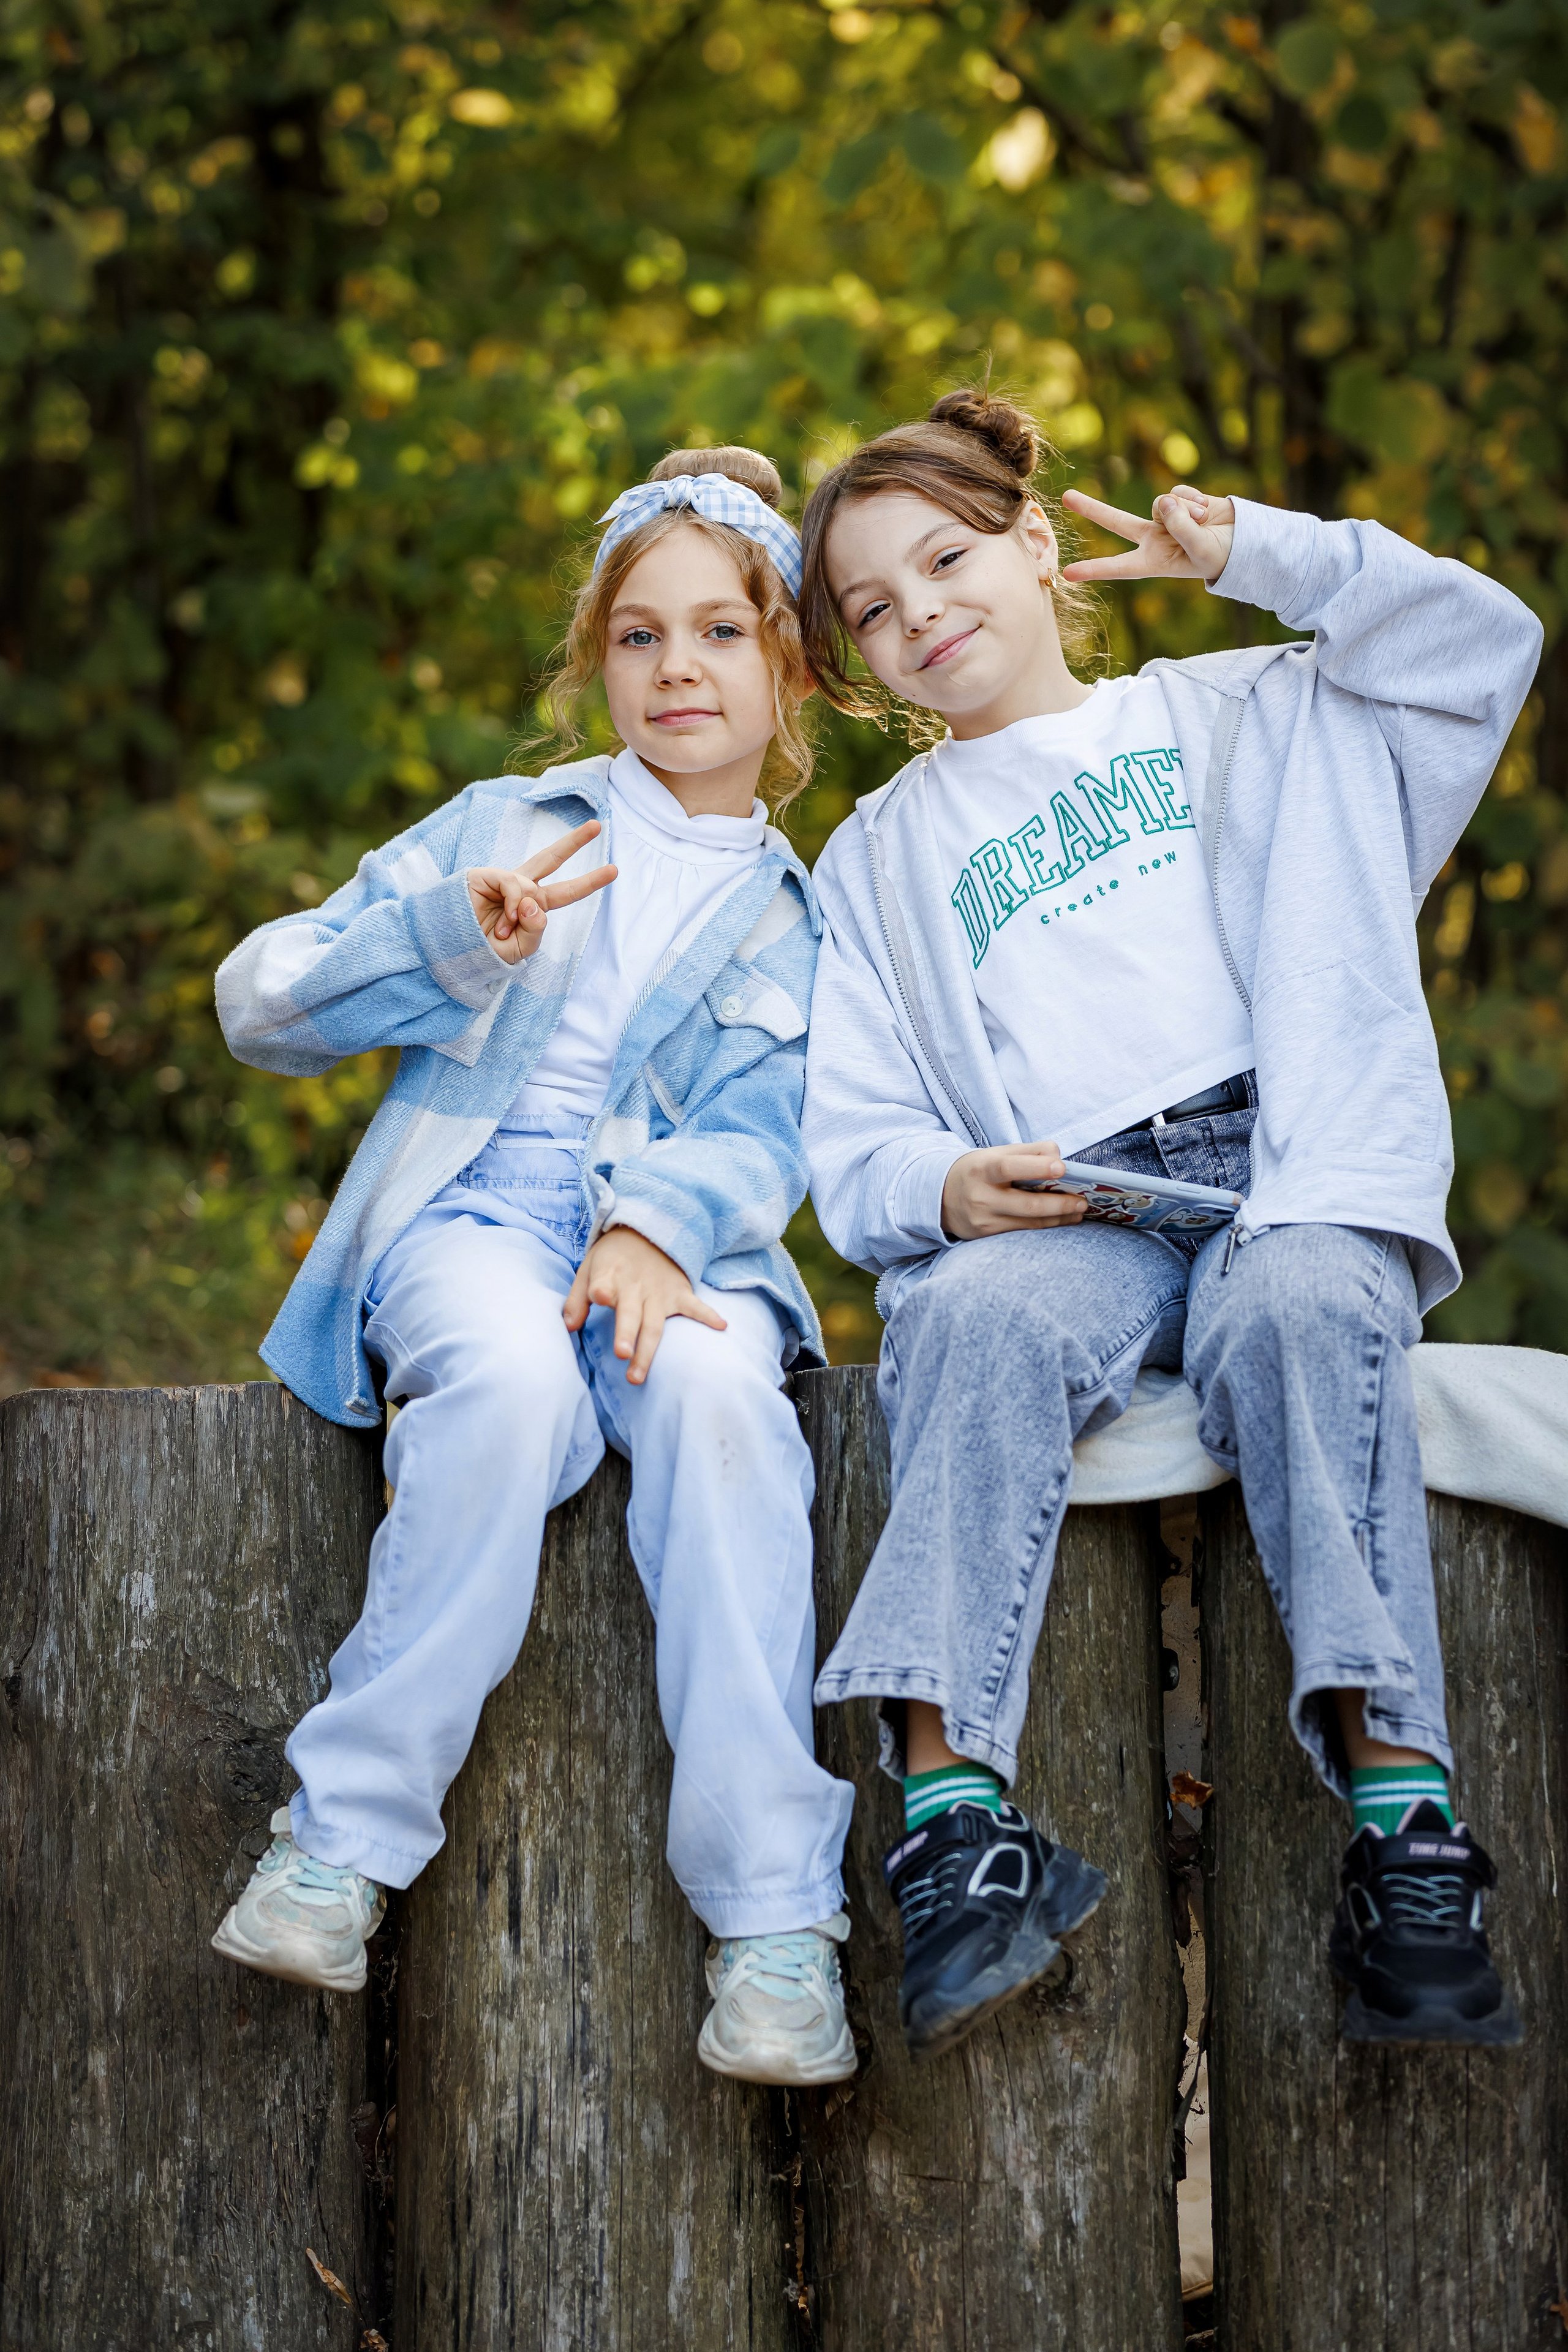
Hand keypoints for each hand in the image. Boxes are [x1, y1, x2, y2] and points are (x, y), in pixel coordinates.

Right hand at [467, 818, 616, 965]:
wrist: (453, 953)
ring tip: (505, 931)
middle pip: (550, 859)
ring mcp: (502, 881)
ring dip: (522, 913)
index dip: (588, 882)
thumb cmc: (484, 953)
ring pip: (532, 881)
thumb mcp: (520, 950)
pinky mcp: (484, 876)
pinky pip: (514, 884)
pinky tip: (503, 919)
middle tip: (597, 826)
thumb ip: (535, 929)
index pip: (565, 892)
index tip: (613, 870)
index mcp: (531, 909)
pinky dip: (513, 904)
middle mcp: (519, 891)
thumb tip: (534, 900)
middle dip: (573, 842)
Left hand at [562, 1227, 726, 1383]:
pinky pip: (695, 1306)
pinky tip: (722, 1326)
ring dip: (647, 1348)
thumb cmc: (613, 1259)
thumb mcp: (589, 1268)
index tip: (600, 1297)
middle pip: (631, 1315)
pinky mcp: (679, 1293)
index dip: (600, 1290)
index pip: (603, 1284)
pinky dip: (708, 1315)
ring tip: (636, 1375)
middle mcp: (635, 1288)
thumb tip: (568, 1327)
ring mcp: (659, 1293)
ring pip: (654, 1324)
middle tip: (622, 1354)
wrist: (647, 1232)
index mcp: (610, 1277)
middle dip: (627, 1333)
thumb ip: (576, 1299)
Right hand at [941, 1142, 1088, 1241]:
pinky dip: (1045, 1226)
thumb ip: (1028, 1152)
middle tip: (1082, 1201)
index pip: (1011, 1167)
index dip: (1037, 1167)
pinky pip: (1022, 1232)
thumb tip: (1058, 1157)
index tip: (1062, 1168)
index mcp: (982, 1168)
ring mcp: (983, 1220)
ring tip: (1078, 1211)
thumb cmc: (977, 1170)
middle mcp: (981, 1197)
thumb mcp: (995, 1153)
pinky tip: (1061, 1220)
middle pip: (1027, 1205)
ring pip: (1029, 1223)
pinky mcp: (986, 1236)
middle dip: (1059, 1204)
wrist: (939, 1196)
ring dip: (1059, 1218)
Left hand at [1060, 485, 1235, 586]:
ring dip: (1183, 510)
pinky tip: (1205, 511)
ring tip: (1201, 522)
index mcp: (1154, 561)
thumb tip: (1163, 501)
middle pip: (1116, 522)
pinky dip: (1192, 499)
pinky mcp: (1178, 500)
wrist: (1243, 540)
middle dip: (1093, 508)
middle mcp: (1153, 539)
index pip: (1118, 566)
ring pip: (1160, 503)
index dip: (1094, 569)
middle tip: (1066, 497)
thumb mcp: (1201, 550)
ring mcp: (1165, 518)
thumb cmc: (1221, 556)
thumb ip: (1180, 527)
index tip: (1067, 574)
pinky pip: (1176, 492)